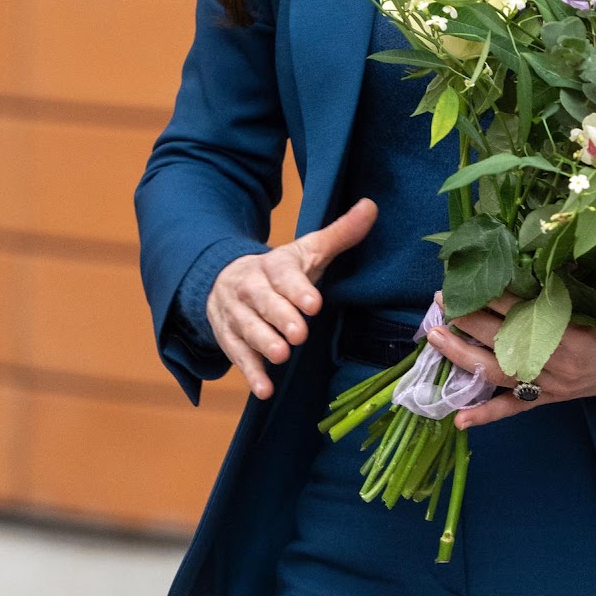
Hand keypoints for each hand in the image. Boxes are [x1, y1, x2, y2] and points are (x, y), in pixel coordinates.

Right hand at [206, 198, 377, 399]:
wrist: (224, 280)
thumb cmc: (280, 271)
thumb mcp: (308, 250)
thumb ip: (340, 233)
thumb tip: (371, 206)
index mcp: (273, 266)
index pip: (283, 276)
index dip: (297, 289)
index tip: (314, 303)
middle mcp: (250, 288)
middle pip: (263, 302)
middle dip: (280, 317)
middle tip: (299, 333)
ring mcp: (236, 314)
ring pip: (246, 328)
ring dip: (263, 342)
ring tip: (281, 355)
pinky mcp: (229, 339)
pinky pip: (238, 356)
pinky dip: (250, 373)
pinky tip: (264, 389)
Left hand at [425, 289, 595, 428]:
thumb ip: (566, 286)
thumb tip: (529, 263)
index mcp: (571, 332)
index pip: (522, 311)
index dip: (494, 295)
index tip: (472, 279)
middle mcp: (556, 362)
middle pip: (502, 340)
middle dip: (469, 318)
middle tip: (442, 299)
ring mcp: (550, 385)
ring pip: (497, 373)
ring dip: (462, 355)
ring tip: (434, 338)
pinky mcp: (550, 399)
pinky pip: (515, 408)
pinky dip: (487, 414)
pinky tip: (459, 419)